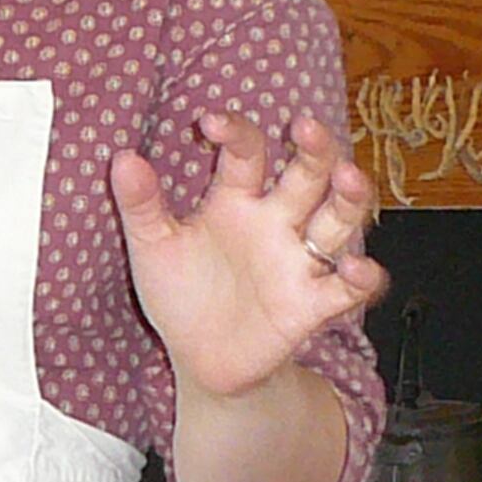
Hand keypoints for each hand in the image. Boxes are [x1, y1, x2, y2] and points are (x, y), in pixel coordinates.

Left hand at [110, 110, 385, 400]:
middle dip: (315, 150)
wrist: (198, 360)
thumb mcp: (153, 248)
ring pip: (338, 219)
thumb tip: (122, 159)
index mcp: (236, 201)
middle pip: (308, 176)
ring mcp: (297, 261)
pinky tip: (356, 268)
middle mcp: (275, 223)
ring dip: (349, 198)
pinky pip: (346, 288)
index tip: (210, 122)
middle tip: (306, 127)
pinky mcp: (311, 305)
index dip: (234, 132)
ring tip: (348, 177)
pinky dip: (360, 278)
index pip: (247, 153)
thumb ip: (141, 205)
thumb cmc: (181, 294)